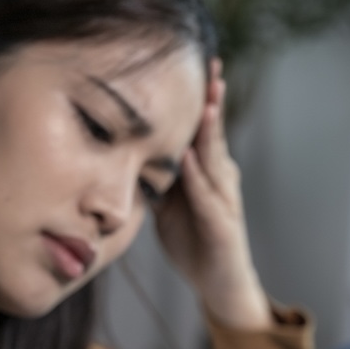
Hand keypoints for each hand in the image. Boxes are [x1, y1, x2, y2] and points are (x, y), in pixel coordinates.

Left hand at [153, 58, 269, 328]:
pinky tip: (190, 159)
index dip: (198, 98)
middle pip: (214, 133)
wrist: (217, 284)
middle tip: (211, 65)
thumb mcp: (167, 204)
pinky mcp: (223, 226)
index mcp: (205, 171)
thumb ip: (155, 177)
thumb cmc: (194, 241)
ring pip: (216, 159)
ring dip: (211, 131)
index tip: (196, 64)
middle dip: (213, 100)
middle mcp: (219, 179)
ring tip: (208, 103)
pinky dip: (199, 179)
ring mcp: (224, 201)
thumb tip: (125, 152)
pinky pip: (208, 198)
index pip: (200, 128)